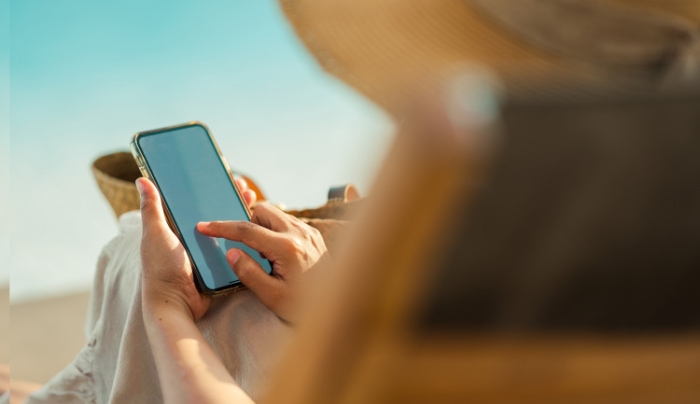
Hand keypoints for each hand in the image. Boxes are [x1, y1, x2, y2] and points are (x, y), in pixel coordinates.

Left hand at [137, 176, 256, 320]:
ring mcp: (208, 254)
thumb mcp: (155, 234)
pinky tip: (258, 230)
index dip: (213, 190)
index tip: (227, 179)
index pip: (199, 203)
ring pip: (230, 231)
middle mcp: (194, 240)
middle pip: (218, 215)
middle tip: (247, 192)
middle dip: (233, 201)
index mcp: (178, 229)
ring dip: (243, 219)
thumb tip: (141, 180)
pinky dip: (246, 242)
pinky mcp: (221, 268)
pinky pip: (235, 251)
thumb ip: (151, 208)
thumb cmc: (161, 269)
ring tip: (255, 206)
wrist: (176, 303)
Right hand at [197, 203, 329, 322]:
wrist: (336, 308)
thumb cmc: (303, 307)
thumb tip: (231, 252)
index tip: (203, 226)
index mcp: (287, 249)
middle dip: (247, 223)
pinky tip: (277, 254)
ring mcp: (310, 232)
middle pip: (262, 211)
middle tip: (245, 248)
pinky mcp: (314, 235)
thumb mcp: (271, 297)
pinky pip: (288, 222)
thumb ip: (248, 273)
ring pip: (276, 214)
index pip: (247, 230)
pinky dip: (276, 231)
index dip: (222, 227)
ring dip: (262, 226)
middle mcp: (300, 234)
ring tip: (263, 255)